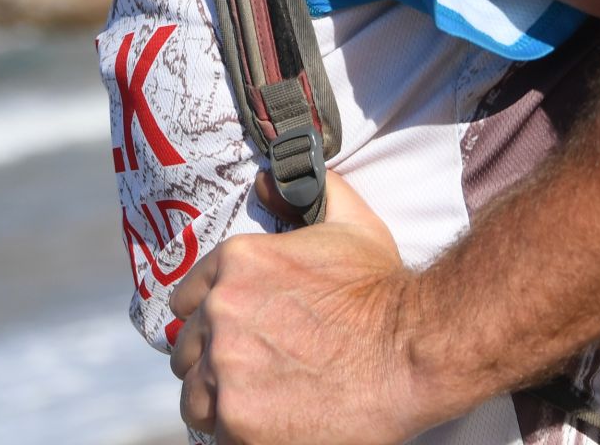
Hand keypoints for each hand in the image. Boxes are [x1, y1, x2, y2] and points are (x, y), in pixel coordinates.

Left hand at [169, 169, 454, 443]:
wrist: (412, 349)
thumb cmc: (383, 291)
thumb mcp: (348, 223)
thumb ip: (308, 192)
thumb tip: (265, 179)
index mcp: (237, 263)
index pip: (186, 299)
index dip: (209, 319)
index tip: (232, 334)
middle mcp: (221, 311)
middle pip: (188, 350)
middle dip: (215, 361)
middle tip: (255, 372)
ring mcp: (225, 368)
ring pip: (195, 396)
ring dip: (219, 401)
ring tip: (259, 403)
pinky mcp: (236, 420)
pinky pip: (216, 433)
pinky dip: (239, 433)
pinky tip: (271, 424)